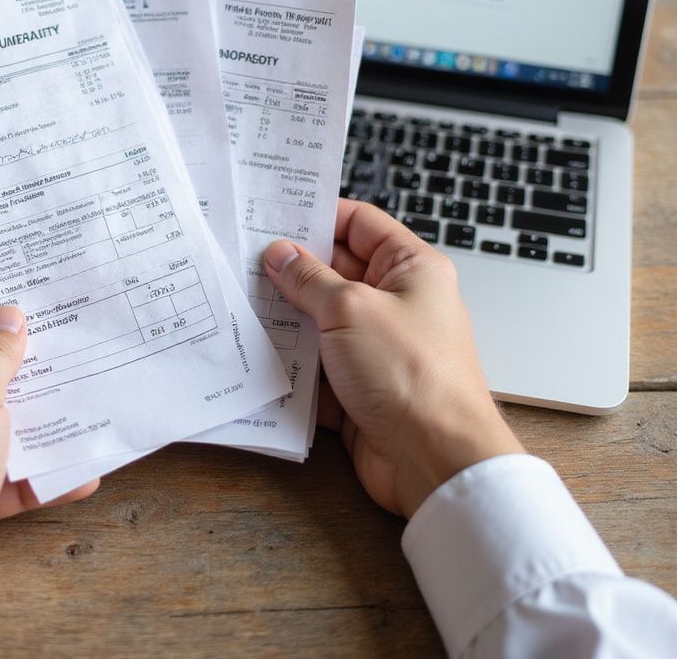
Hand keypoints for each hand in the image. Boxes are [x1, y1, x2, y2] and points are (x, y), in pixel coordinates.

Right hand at [263, 201, 522, 518]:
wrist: (436, 461)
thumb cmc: (413, 376)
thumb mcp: (351, 309)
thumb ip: (309, 279)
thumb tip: (280, 254)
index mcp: (410, 269)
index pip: (360, 224)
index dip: (318, 216)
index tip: (275, 215)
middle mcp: (396, 303)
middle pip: (334, 271)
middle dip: (291, 269)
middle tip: (244, 260)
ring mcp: (375, 347)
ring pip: (320, 320)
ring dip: (285, 317)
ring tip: (240, 302)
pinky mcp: (358, 387)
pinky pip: (316, 365)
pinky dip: (290, 362)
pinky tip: (254, 353)